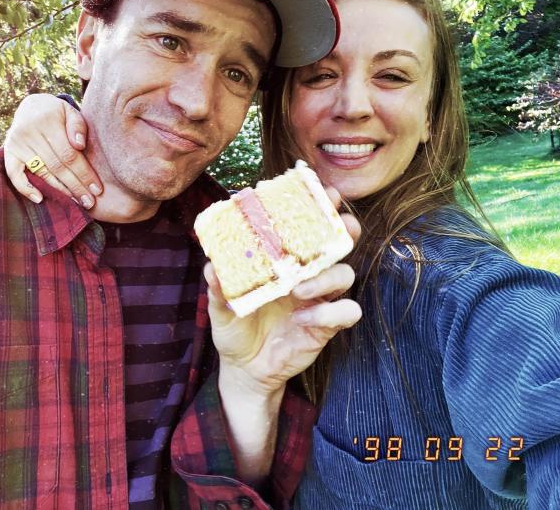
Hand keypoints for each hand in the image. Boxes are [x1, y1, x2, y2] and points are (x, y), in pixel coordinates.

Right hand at [4, 93, 102, 207]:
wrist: (33, 106)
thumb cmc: (59, 113)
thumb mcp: (71, 112)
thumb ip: (78, 126)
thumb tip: (79, 145)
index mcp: (48, 122)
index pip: (69, 155)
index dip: (84, 173)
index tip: (97, 189)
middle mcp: (29, 133)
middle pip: (57, 167)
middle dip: (76, 186)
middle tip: (90, 202)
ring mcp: (17, 143)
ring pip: (42, 173)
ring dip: (60, 190)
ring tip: (77, 202)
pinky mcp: (9, 151)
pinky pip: (14, 173)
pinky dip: (25, 188)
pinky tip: (40, 199)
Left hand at [205, 192, 361, 395]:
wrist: (244, 368)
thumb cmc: (236, 328)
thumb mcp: (221, 307)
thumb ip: (218, 288)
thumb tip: (213, 267)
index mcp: (286, 262)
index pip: (309, 228)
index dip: (320, 208)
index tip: (323, 191)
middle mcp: (308, 275)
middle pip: (340, 243)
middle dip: (345, 228)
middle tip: (340, 223)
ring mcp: (320, 299)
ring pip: (346, 274)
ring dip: (327, 276)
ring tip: (298, 288)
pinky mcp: (326, 326)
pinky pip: (346, 312)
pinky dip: (329, 312)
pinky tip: (302, 318)